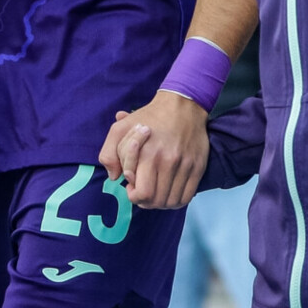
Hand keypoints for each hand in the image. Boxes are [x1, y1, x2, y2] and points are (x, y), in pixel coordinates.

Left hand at [99, 92, 208, 208]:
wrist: (183, 105)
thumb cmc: (149, 117)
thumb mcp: (120, 128)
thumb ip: (109, 153)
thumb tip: (115, 177)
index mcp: (148, 154)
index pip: (142, 194)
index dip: (134, 195)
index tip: (132, 185)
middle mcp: (168, 162)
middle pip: (156, 201)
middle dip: (146, 201)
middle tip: (143, 189)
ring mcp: (185, 165)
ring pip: (172, 202)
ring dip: (161, 203)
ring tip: (156, 190)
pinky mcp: (198, 166)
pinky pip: (187, 196)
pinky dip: (177, 201)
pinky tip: (170, 191)